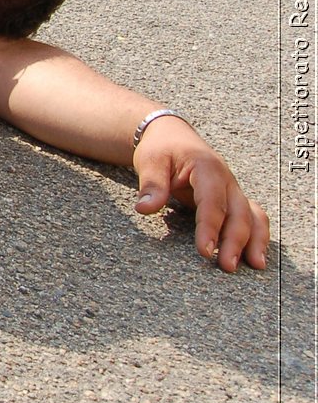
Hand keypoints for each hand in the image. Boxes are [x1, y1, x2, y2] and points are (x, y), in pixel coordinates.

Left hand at [133, 115, 268, 270]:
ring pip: (253, 216)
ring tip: (255, 266)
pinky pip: (253, 217)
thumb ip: (151, 184)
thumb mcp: (150, 161)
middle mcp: (227, 180)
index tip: (205, 251)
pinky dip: (258, 235)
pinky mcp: (233, 199)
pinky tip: (256, 256)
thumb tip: (144, 209)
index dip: (210, 228)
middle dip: (235, 241)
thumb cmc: (161, 149)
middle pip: (239, 213)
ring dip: (255, 241)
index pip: (212, 202)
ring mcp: (233, 190)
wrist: (172, 135)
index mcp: (207, 168)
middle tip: (227, 267)